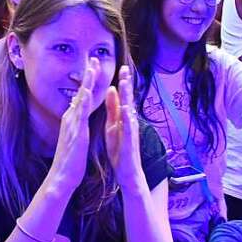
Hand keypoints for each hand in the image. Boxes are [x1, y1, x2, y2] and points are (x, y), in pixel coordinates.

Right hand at [48, 58, 95, 195]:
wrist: (62, 176)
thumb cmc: (70, 159)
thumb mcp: (75, 137)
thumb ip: (76, 124)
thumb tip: (78, 115)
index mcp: (72, 119)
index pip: (81, 95)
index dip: (88, 81)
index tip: (93, 67)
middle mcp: (71, 117)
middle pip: (80, 91)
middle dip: (87, 74)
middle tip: (93, 58)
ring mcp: (72, 122)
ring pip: (80, 97)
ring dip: (86, 81)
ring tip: (92, 66)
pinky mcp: (75, 130)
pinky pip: (81, 112)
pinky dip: (84, 99)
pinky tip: (87, 89)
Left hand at [105, 66, 143, 191]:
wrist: (128, 174)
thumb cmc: (120, 150)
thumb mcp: (113, 126)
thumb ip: (113, 109)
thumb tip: (111, 90)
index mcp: (122, 119)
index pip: (123, 97)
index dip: (122, 82)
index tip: (121, 67)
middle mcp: (129, 123)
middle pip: (128, 100)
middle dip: (127, 84)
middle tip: (125, 68)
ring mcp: (131, 133)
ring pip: (130, 112)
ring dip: (128, 97)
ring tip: (125, 83)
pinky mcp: (130, 143)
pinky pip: (128, 129)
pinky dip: (127, 119)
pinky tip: (126, 110)